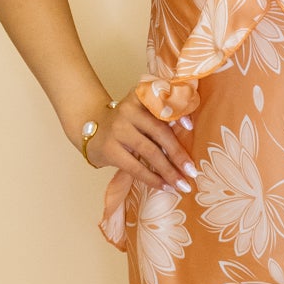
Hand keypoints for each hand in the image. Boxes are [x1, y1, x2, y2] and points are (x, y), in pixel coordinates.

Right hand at [78, 85, 198, 193]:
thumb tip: (191, 130)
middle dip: (178, 153)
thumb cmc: (127, 123)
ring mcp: (118, 129)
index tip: (191, 127)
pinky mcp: (110, 149)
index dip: (177, 113)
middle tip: (193, 171)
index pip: (161, 104)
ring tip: (183, 185)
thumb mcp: (141, 110)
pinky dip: (153, 179)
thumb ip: (161, 115)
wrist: (91, 130)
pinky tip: (165, 187)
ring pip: (150, 152)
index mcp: (139, 97)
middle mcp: (128, 110)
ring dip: (169, 171)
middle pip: (159, 132)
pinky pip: (135, 167)